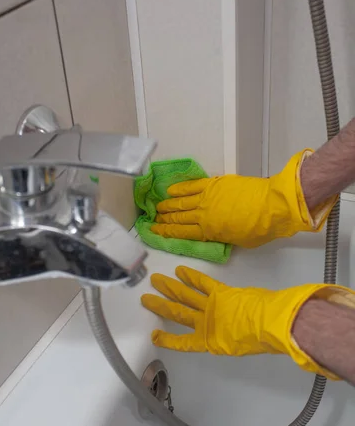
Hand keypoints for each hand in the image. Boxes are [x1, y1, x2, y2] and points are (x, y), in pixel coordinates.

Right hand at [141, 265, 340, 378]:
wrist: (270, 325)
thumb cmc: (259, 341)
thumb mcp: (243, 347)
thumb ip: (234, 340)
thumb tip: (235, 334)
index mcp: (210, 342)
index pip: (184, 343)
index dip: (168, 340)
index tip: (154, 335)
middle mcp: (206, 324)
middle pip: (178, 313)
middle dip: (161, 306)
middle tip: (145, 298)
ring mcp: (211, 307)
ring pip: (185, 296)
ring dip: (170, 288)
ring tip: (155, 281)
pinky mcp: (221, 292)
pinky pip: (203, 284)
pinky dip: (192, 276)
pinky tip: (180, 270)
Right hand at [151, 150, 334, 247]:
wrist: (272, 206)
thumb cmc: (260, 229)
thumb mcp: (239, 241)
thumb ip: (223, 236)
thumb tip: (217, 231)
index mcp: (209, 232)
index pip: (182, 233)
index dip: (166, 232)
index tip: (155, 231)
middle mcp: (203, 215)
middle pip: (179, 218)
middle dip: (164, 219)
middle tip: (152, 219)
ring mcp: (207, 197)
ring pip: (181, 202)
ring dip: (168, 205)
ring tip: (157, 206)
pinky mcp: (214, 184)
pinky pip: (192, 186)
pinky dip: (180, 188)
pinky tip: (170, 190)